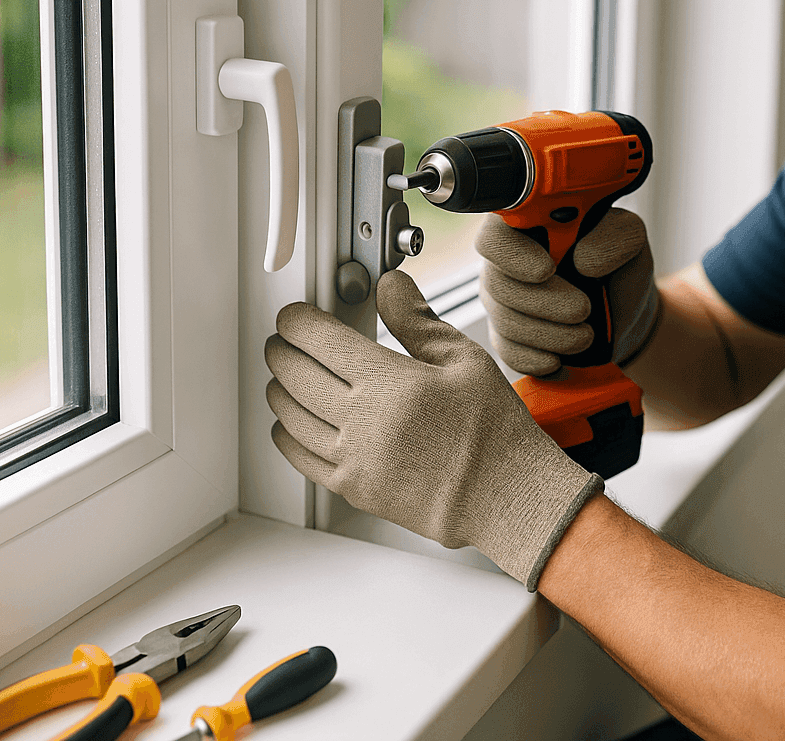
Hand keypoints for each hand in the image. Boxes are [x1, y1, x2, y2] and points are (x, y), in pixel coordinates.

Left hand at [265, 270, 602, 589]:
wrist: (505, 497)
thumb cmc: (493, 431)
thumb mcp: (464, 361)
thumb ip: (417, 321)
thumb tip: (390, 286)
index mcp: (390, 383)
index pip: (320, 340)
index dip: (296, 321)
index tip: (294, 316)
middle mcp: (364, 422)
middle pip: (295, 376)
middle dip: (281, 351)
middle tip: (283, 341)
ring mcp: (355, 459)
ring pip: (291, 417)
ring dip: (279, 390)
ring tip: (283, 376)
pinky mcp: (355, 489)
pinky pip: (301, 458)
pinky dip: (286, 434)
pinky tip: (289, 424)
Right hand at [476, 208, 659, 375]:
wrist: (620, 316)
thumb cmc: (619, 268)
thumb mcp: (629, 241)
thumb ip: (613, 238)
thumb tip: (582, 260)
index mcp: (527, 226)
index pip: (495, 235)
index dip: (514, 254)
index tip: (547, 270)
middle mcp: (505, 261)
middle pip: (497, 282)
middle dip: (543, 302)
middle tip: (583, 310)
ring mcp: (501, 300)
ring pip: (504, 321)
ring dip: (548, 334)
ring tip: (586, 336)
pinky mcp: (506, 336)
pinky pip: (507, 352)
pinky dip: (536, 360)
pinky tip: (559, 361)